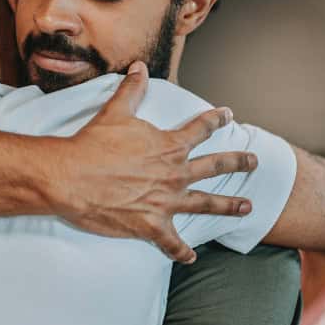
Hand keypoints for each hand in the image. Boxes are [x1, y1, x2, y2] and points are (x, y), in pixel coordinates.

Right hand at [55, 61, 257, 262]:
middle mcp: (174, 174)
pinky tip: (190, 257)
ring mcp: (165, 202)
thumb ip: (131, 90)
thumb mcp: (114, 112)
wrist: (70, 177)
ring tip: (246, 207)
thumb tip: (139, 67)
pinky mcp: (151, 226)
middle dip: (238, 162)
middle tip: (254, 161)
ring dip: (228, 206)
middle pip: (215, 166)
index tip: (228, 115)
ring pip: (206, 204)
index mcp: (168, 146)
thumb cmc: (92, 144)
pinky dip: (181, 252)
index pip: (200, 129)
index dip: (216, 119)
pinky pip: (172, 244)